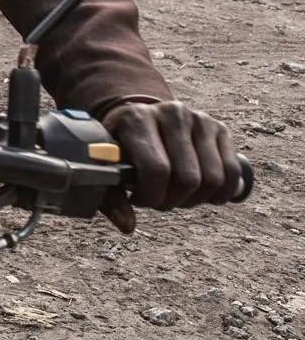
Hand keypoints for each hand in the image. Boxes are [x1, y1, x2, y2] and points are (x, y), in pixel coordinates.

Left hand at [99, 100, 239, 231]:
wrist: (140, 117)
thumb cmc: (122, 147)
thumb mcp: (108, 165)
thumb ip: (111, 197)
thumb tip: (127, 226)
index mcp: (137, 118)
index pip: (157, 169)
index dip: (152, 196)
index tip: (140, 199)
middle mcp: (171, 113)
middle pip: (187, 178)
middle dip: (173, 200)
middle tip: (159, 198)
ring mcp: (199, 119)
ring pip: (212, 178)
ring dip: (196, 199)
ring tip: (177, 194)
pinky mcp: (220, 128)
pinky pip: (232, 172)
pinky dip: (220, 193)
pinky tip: (202, 194)